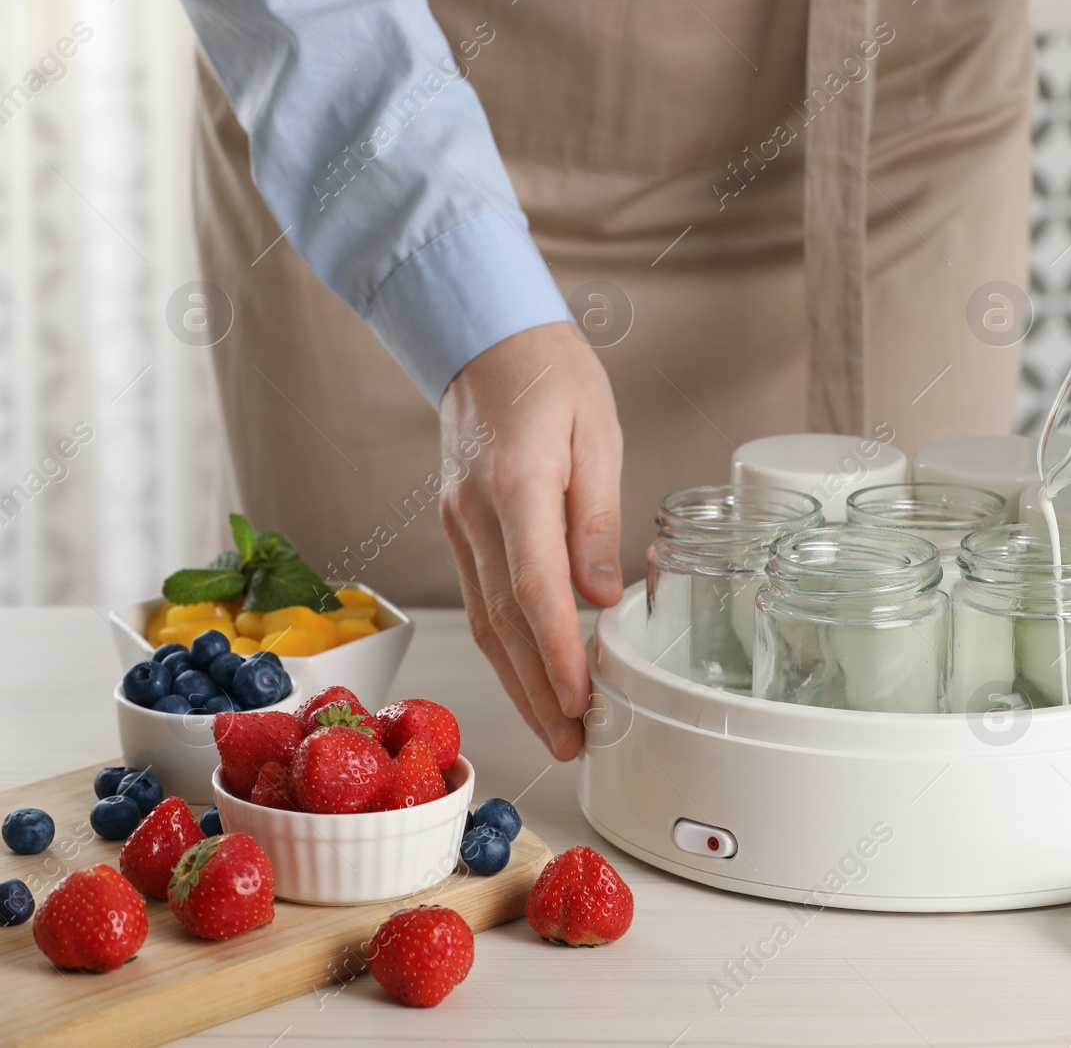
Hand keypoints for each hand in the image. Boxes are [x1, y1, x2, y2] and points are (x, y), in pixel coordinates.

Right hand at [439, 322, 623, 759]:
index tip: (580, 699)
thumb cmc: (550, 375)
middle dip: (537, 691)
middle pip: (503, 624)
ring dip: (517, 681)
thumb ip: (596, 517)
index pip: (534, 590)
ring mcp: (457, 525)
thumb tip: (602, 596)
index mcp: (515, 487)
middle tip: (571, 743)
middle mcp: (475, 515)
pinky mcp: (457, 528)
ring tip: (554, 727)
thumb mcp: (597, 432)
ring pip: (484, 621)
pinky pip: (478, 599)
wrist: (483, 338)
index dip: (556, 653)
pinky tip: (528, 675)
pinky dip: (503, 646)